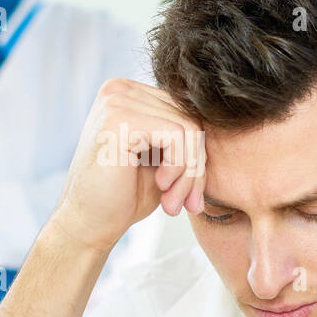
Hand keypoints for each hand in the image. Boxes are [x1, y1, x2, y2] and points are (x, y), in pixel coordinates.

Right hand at [49, 78, 206, 253]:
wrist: (87, 227)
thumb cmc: (123, 196)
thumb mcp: (162, 159)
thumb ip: (185, 136)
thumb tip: (229, 120)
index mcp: (129, 93)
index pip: (186, 111)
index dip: (197, 154)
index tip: (190, 194)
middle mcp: (120, 89)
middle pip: (190, 117)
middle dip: (196, 167)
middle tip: (186, 203)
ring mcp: (117, 101)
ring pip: (188, 128)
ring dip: (190, 174)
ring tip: (174, 203)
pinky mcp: (119, 120)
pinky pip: (176, 136)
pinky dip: (180, 169)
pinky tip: (162, 189)